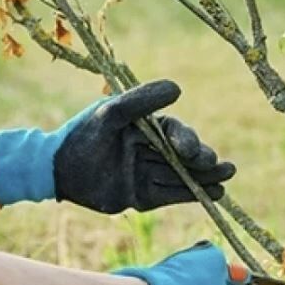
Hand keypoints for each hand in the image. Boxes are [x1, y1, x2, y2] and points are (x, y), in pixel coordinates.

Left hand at [0, 80, 235, 212]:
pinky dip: (192, 195)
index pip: (175, 133)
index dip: (187, 141)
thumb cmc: (84, 134)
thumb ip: (142, 101)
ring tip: (227, 177)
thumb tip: (178, 88)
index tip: (190, 150)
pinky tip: (215, 194)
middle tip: (220, 165)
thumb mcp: (112, 113)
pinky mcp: (143, 197)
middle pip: (185, 156)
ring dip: (206, 177)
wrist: (56, 170)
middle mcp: (151, 150)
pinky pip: (172, 195)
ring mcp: (148, 174)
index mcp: (147, 127)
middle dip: (203, 159)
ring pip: (182, 176)